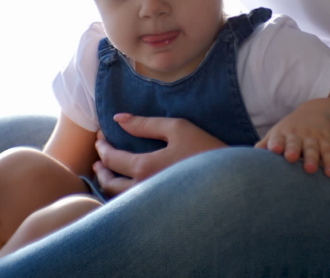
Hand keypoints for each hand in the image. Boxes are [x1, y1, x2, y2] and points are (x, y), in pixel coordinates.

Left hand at [93, 113, 225, 197]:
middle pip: (109, 182)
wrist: (230, 181)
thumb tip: (118, 119)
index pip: (112, 158)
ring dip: (108, 183)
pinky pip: (132, 206)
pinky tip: (127, 187)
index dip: (103, 146)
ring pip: (119, 198)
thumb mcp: (178, 128)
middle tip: (99, 156)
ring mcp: (152, 204)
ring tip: (107, 172)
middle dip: (101, 167)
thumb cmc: (206, 149)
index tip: (100, 136)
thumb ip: (145, 124)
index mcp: (145, 167)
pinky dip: (122, 195)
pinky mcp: (160, 211)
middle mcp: (144, 189)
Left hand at [256, 100, 329, 176]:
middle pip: (294, 143)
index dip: (275, 144)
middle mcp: (297, 135)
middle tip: (290, 158)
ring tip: (310, 169)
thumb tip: (243, 160)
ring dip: (312, 158)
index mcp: (281, 135)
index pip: (277, 139)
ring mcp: (312, 138)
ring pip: (312, 148)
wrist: (316, 112)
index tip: (274, 150)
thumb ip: (263, 146)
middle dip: (292, 150)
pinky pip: (328, 152)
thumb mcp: (276, 134)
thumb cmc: (289, 131)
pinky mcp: (326, 141)